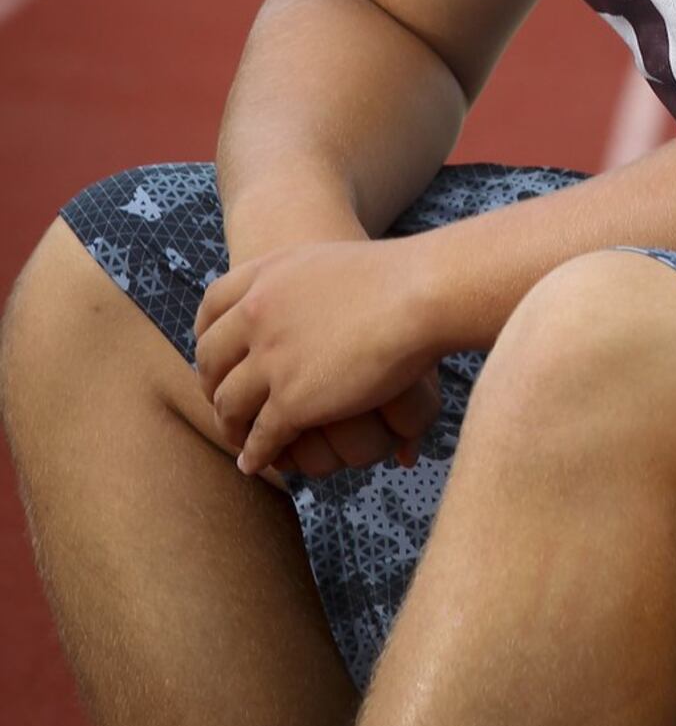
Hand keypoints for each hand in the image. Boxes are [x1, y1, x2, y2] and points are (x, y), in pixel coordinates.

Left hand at [195, 238, 439, 476]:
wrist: (418, 292)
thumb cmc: (391, 275)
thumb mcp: (324, 263)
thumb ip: (300, 284)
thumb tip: (303, 305)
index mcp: (263, 276)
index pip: (211, 308)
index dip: (207, 336)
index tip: (215, 358)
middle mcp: (255, 316)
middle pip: (211, 361)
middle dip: (213, 386)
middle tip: (223, 403)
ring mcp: (270, 360)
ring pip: (229, 405)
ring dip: (230, 427)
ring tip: (238, 440)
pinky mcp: (292, 401)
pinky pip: (261, 437)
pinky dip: (255, 454)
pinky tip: (257, 462)